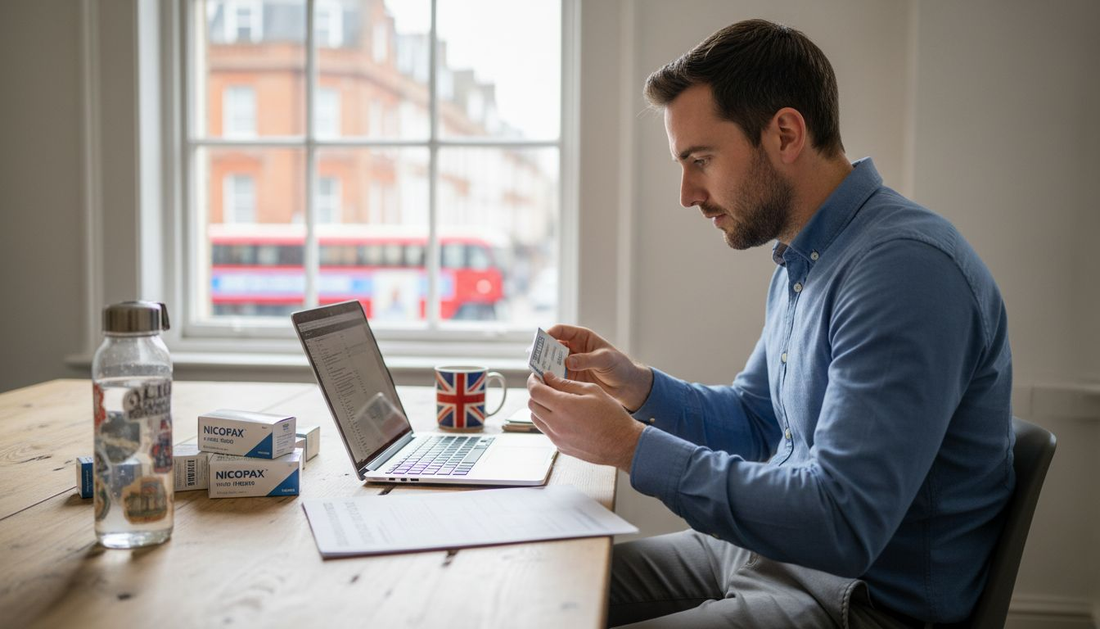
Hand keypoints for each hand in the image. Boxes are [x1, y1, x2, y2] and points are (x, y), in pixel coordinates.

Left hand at [526, 371, 644, 471]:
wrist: (622, 444)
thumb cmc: (611, 416)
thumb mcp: (592, 391)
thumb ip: (566, 384)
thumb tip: (549, 378)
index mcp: (563, 407)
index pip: (535, 391)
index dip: (533, 381)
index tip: (537, 377)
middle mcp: (556, 424)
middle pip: (532, 405)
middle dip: (536, 393)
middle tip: (546, 387)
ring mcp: (557, 438)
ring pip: (536, 419)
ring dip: (540, 408)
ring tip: (555, 402)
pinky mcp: (561, 447)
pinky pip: (547, 431)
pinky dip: (549, 421)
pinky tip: (564, 417)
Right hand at [547, 324, 653, 411]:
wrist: (627, 385)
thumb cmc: (620, 366)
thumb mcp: (605, 359)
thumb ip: (587, 359)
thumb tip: (569, 362)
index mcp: (582, 337)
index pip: (560, 331)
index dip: (549, 334)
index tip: (541, 341)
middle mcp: (573, 349)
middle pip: (552, 346)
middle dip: (542, 352)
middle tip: (534, 359)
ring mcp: (571, 363)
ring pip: (551, 362)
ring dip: (544, 366)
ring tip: (538, 373)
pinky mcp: (571, 378)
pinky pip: (556, 376)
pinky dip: (550, 379)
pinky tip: (546, 384)